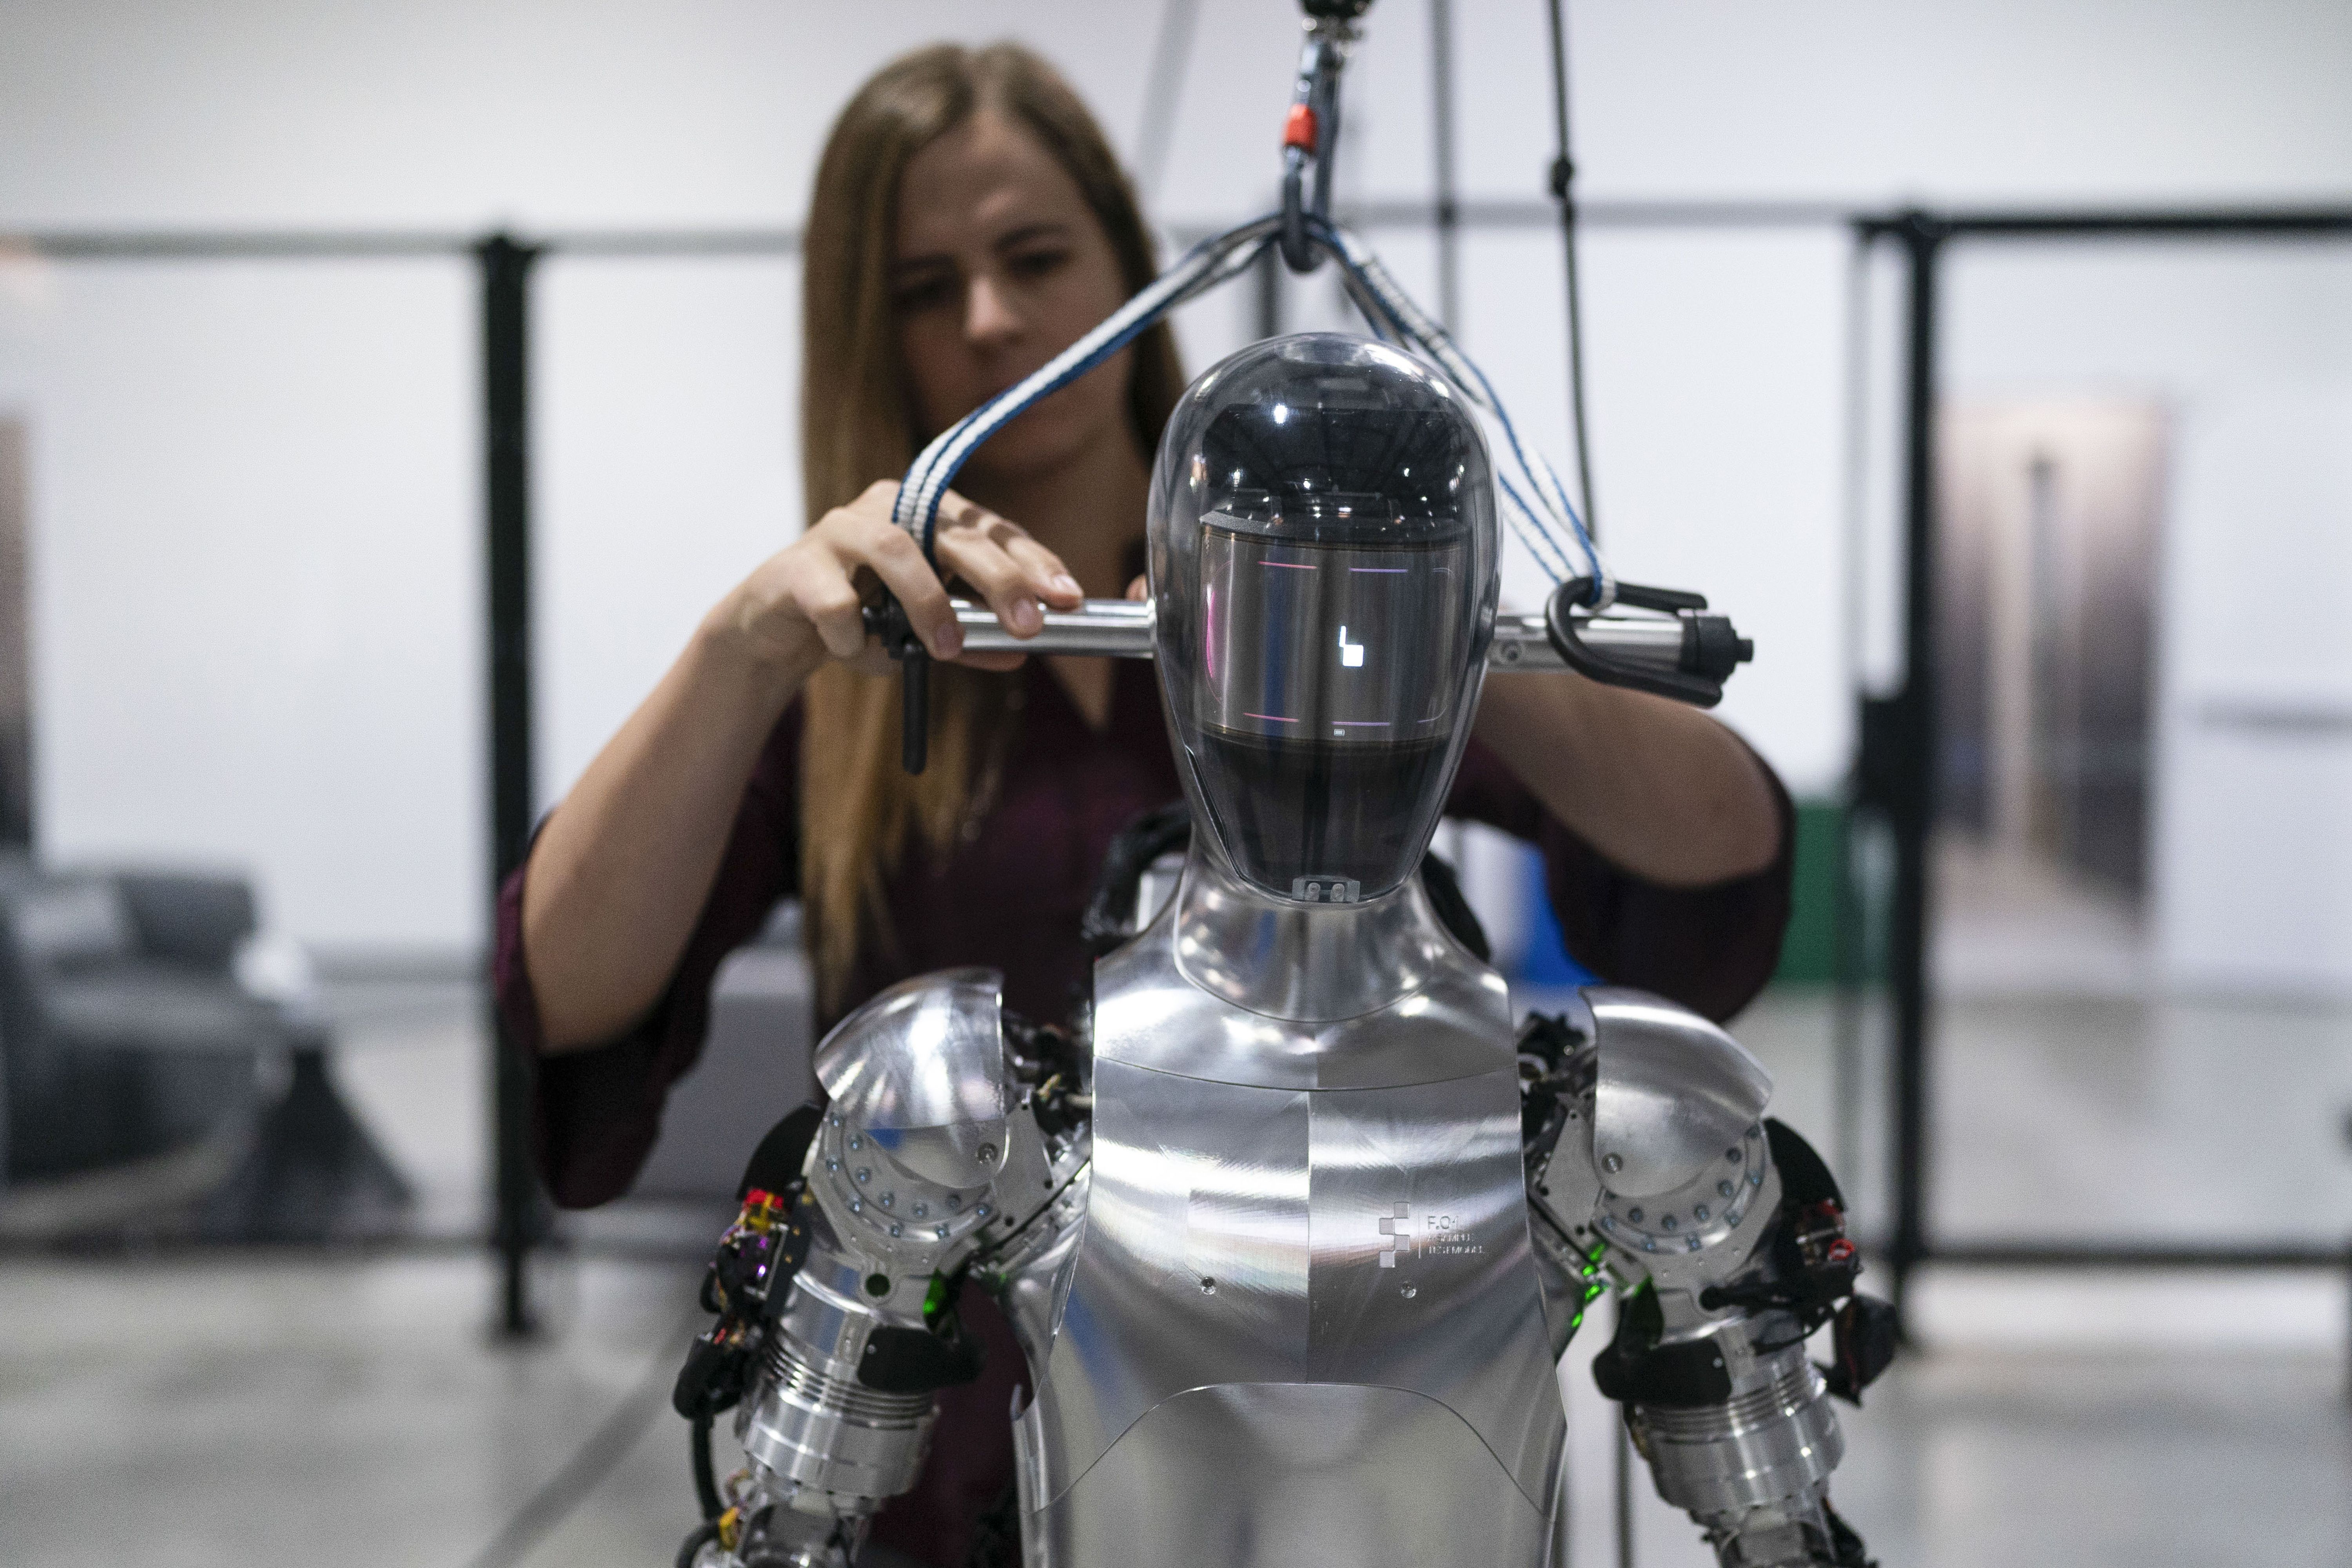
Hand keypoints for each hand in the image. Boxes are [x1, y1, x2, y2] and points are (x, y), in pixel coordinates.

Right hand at [704, 480, 1085, 683]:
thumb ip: (970, 638)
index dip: (1034, 561)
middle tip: (1029, 626)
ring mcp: (840, 528)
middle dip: (1000, 579)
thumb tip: (1021, 654)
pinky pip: (837, 599)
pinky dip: (852, 634)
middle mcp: (888, 507)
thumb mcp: (923, 634)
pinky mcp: (798, 562)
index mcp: (927, 515)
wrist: (776, 629)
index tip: (1069, 596)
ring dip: (927, 602)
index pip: (992, 530)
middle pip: (955, 533)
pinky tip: (850, 649)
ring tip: (946, 649)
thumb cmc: (860, 620)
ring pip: (896, 550)